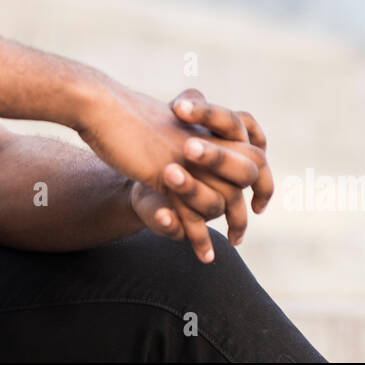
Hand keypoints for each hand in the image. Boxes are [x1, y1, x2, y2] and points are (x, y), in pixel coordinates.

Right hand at [76, 84, 260, 262]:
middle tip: (251, 220)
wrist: (102, 108)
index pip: (254, 145)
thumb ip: (189, 130)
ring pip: (222, 197)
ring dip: (233, 222)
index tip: (259, 197)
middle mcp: (206, 140)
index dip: (262, 171)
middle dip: (257, 197)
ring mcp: (188, 158)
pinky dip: (199, 239)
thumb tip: (200, 134)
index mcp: (209, 125)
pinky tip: (206, 256)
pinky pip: (190, 214)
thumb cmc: (130, 114)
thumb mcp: (167, 121)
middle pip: (249, 170)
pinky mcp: (166, 175)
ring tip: (235, 241)